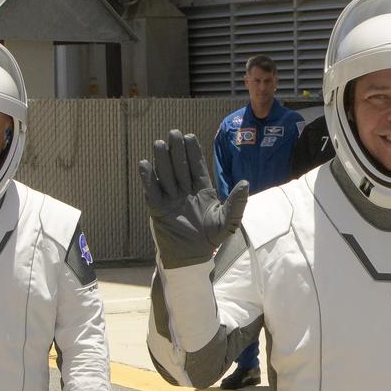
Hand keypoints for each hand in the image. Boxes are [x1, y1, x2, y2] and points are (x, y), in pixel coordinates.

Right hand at [138, 129, 249, 268]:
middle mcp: (184, 190)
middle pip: (179, 166)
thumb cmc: (211, 238)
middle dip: (176, 150)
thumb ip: (236, 203)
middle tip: (173, 133)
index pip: (196, 167)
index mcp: (202, 189)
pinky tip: (145, 164)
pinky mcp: (157, 208)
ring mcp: (170, 198)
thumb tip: (245, 183)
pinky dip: (148, 178)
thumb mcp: (228, 221)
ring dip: (162, 159)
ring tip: (159, 143)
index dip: (193, 152)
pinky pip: (152, 191)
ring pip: (165, 174)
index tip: (189, 137)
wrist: (192, 257)